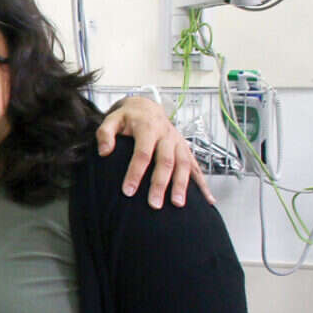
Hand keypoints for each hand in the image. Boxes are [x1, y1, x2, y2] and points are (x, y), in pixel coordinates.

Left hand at [96, 96, 214, 208]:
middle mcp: (167, 136)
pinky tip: (208, 199)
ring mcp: (179, 143)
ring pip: (183, 165)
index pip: (142, 153)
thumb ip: (105, 133)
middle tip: (154, 205)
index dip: (135, 172)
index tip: (128, 191)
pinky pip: (196, 167)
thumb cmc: (127, 118)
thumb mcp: (112, 120)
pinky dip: (203, 183)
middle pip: (166, 162)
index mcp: (148, 129)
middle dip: (160, 184)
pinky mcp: (186, 149)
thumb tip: (104, 152)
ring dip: (182, 185)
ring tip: (178, 204)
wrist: (147, 107)